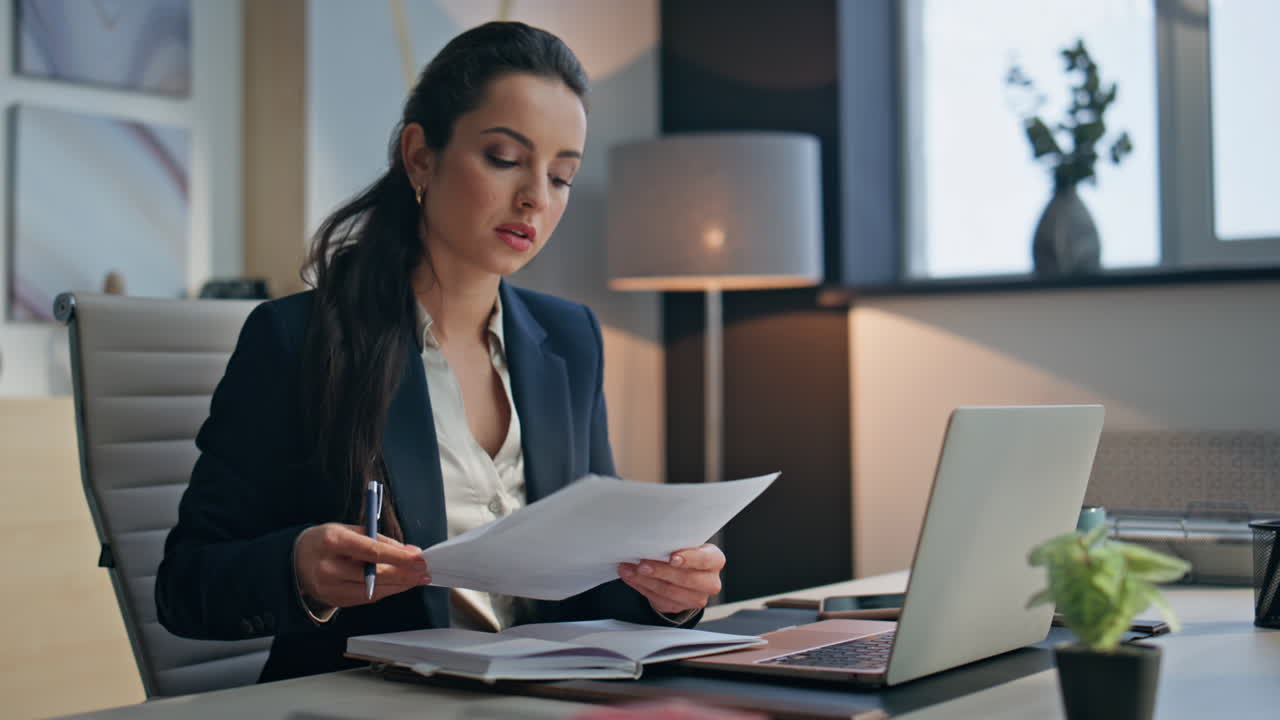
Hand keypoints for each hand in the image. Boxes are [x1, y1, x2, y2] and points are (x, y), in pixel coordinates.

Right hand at [294, 523, 429, 609]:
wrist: (295, 560)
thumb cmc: (326, 541)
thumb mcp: (349, 530)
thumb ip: (379, 540)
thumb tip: (409, 552)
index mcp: (333, 541)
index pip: (372, 552)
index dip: (399, 558)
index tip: (419, 558)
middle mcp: (329, 567)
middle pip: (374, 575)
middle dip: (404, 574)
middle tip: (424, 571)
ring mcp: (329, 587)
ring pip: (373, 591)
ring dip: (399, 585)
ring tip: (418, 579)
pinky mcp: (334, 600)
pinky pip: (366, 598)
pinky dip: (386, 591)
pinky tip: (399, 585)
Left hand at [617, 543, 724, 613]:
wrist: (685, 573)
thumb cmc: (686, 552)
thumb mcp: (687, 544)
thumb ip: (677, 543)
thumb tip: (652, 538)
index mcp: (715, 560)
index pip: (704, 560)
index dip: (688, 559)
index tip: (672, 557)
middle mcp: (710, 581)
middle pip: (685, 578)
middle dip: (660, 571)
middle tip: (642, 564)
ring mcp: (696, 598)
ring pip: (669, 590)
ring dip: (645, 580)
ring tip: (629, 570)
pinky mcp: (679, 607)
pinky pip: (658, 599)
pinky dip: (641, 587)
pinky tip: (631, 577)